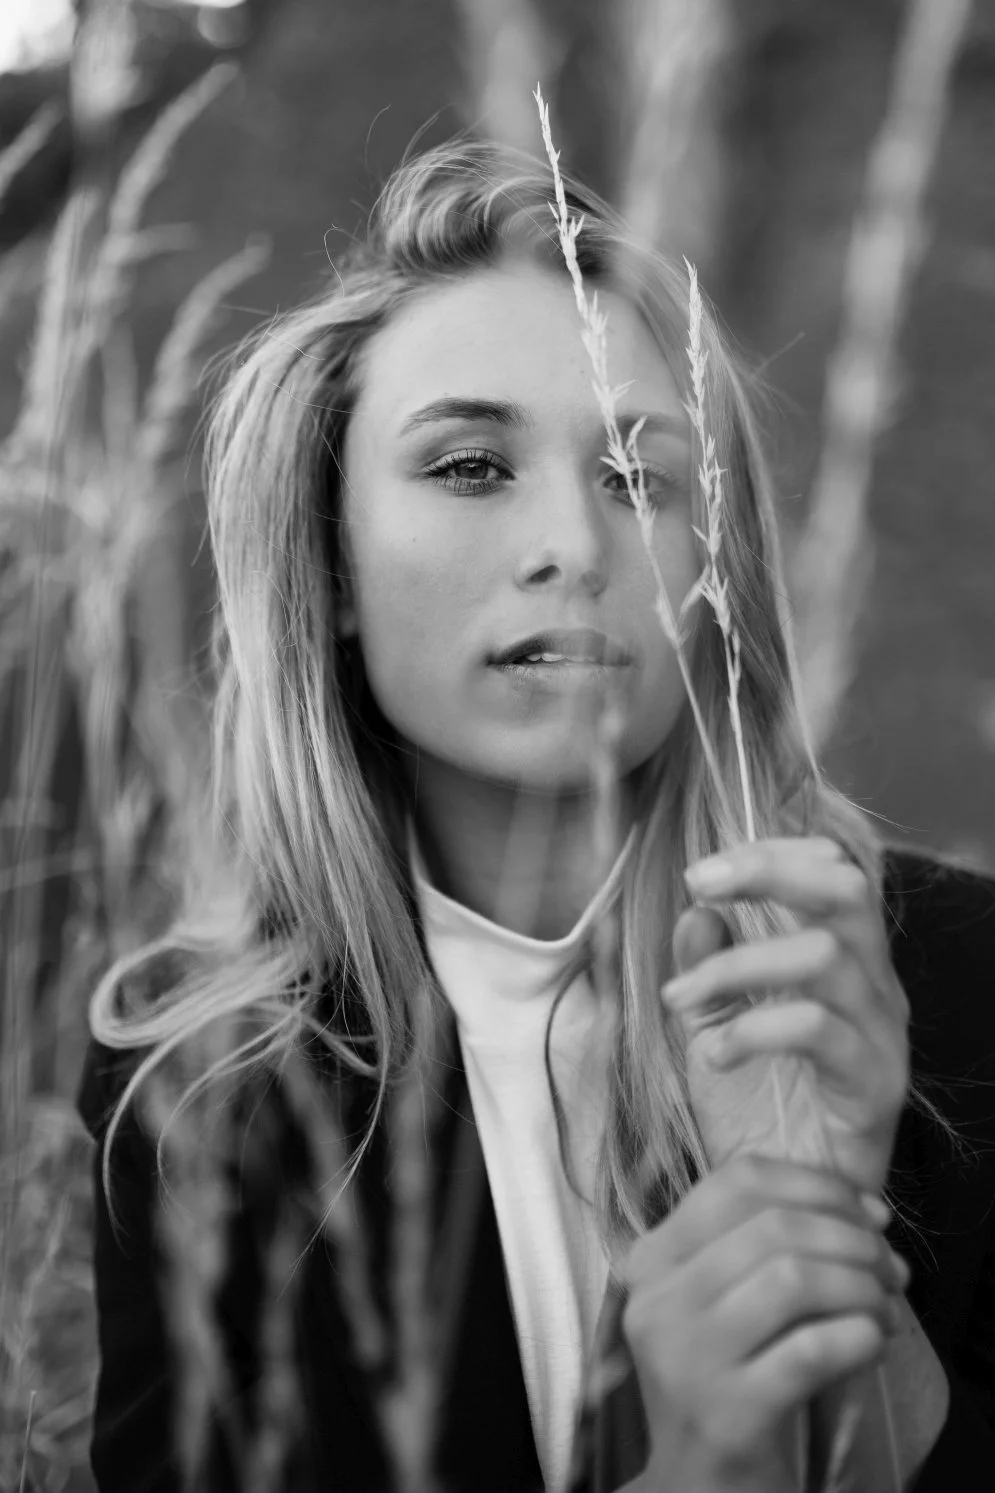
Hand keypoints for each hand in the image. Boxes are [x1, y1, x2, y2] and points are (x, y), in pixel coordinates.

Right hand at [620, 1155, 909, 1492]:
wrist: (699, 1487)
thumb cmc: (726, 1379)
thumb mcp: (722, 1299)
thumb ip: (767, 1242)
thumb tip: (866, 1209)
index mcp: (653, 1258)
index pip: (737, 1181)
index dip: (816, 1184)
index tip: (868, 1213)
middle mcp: (658, 1301)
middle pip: (774, 1227)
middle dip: (852, 1239)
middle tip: (890, 1270)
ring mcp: (688, 1358)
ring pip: (794, 1278)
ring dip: (861, 1286)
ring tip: (885, 1308)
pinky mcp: (728, 1413)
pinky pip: (813, 1350)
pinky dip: (860, 1337)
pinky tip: (872, 1344)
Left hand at [662, 836, 909, 1195]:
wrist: (788, 1210)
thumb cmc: (759, 1116)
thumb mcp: (716, 1027)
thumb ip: (710, 969)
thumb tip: (697, 912)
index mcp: (845, 962)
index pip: (835, 871)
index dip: (774, 852)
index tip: (701, 871)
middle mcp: (873, 987)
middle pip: (848, 890)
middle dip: (770, 871)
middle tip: (698, 884)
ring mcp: (881, 1035)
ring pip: (826, 955)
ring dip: (737, 965)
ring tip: (680, 998)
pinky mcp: (875, 1086)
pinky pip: (818, 1030)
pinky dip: (753, 1029)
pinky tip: (712, 1052)